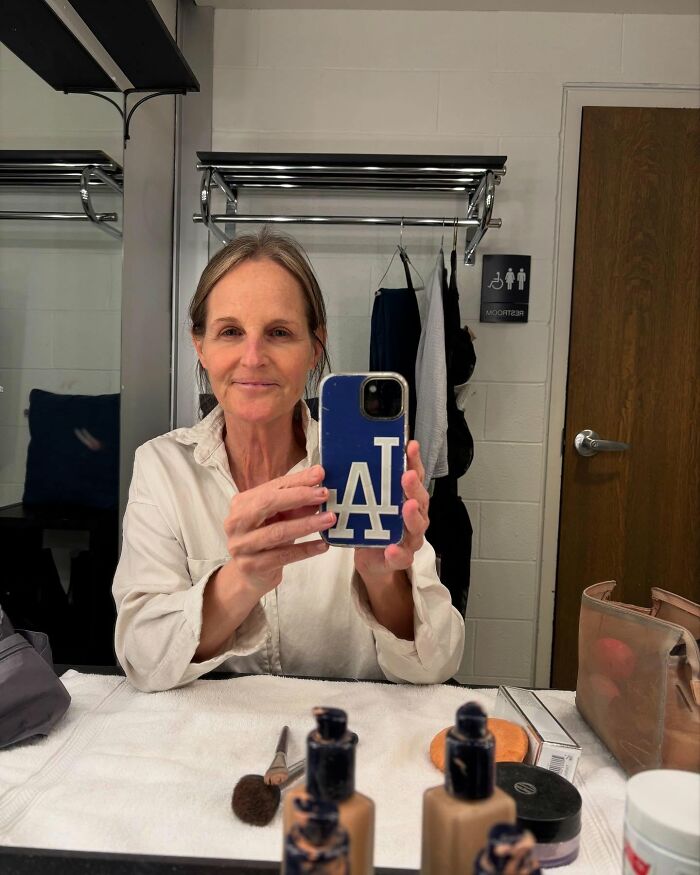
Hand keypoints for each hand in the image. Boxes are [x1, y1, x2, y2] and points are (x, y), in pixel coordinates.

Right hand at [223, 465, 334, 597]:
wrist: (248, 575)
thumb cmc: (266, 538)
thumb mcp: (278, 517)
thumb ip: (295, 502)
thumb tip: (320, 486)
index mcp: (242, 503)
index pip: (272, 487)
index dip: (297, 481)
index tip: (320, 474)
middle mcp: (237, 522)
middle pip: (268, 504)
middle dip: (299, 497)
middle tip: (324, 494)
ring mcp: (242, 545)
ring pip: (277, 532)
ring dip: (307, 524)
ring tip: (329, 519)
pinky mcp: (252, 566)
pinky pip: (283, 556)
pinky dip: (306, 549)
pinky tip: (323, 545)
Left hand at [353, 440, 428, 581]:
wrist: (373, 561)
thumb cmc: (375, 527)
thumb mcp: (372, 503)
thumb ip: (367, 485)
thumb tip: (351, 455)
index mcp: (409, 500)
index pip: (415, 477)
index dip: (414, 462)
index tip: (410, 445)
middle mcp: (415, 517)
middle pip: (420, 500)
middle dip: (414, 487)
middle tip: (407, 475)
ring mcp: (410, 538)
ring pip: (417, 527)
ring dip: (412, 516)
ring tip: (407, 506)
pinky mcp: (400, 558)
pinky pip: (402, 556)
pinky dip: (398, 553)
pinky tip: (391, 548)